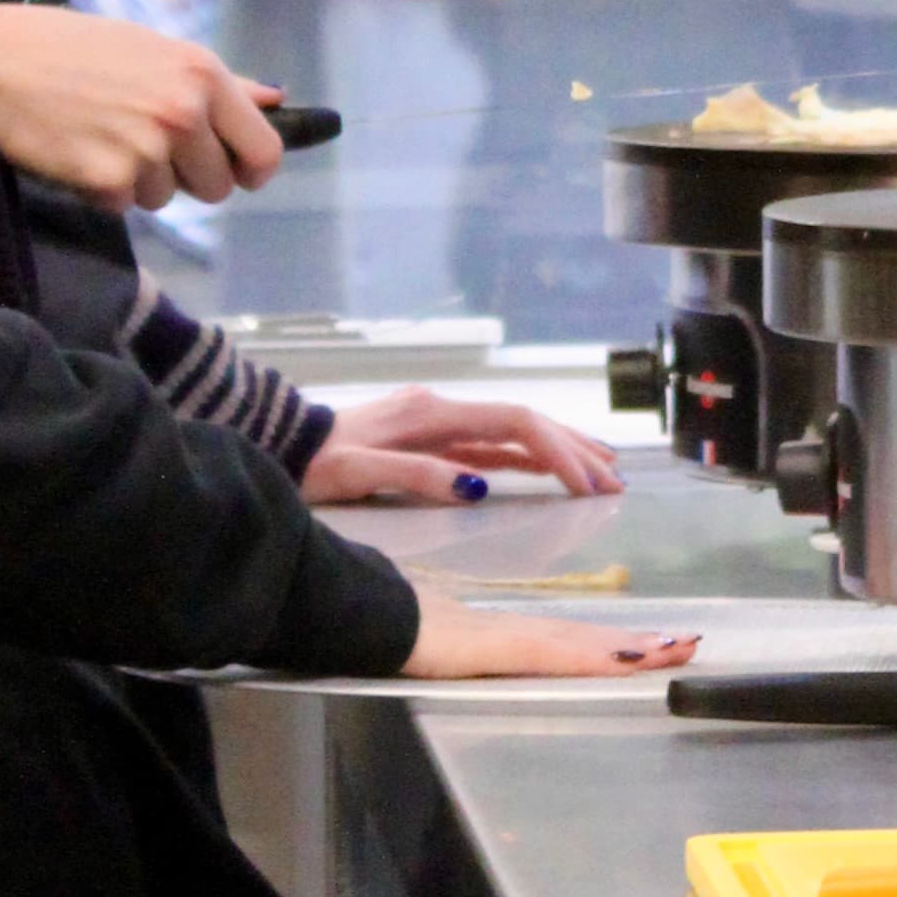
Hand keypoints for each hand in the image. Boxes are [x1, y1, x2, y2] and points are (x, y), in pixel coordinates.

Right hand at [0, 4, 286, 208]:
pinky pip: (124, 205)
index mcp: (201, 73)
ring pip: (166, 198)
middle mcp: (183, 111)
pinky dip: (101, 189)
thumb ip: (219, 81)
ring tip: (99, 133)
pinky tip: (76, 149)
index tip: (233, 170)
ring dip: (138, 179)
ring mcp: (147, 148)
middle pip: (217, 186)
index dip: (249, 168)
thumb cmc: (68, 47)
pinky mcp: (108, 180)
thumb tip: (277, 98)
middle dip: (186, 176)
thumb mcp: (150, 47)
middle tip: (141, 141)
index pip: (264, 150)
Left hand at [301, 390, 625, 508]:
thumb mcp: (360, 473)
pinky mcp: (433, 439)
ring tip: (601, 473)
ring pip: (515, 433)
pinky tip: (552, 472)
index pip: (516, 425)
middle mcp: (443, 410)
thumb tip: (477, 485)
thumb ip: (418, 476)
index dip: (559, 453)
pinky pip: (493, 446)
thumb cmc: (314, 462)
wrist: (282, 444)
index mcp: (433, 413)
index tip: (588, 484)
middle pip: (526, 424)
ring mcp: (440, 422)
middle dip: (574, 451)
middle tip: (614, 483)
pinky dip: (529, 459)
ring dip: (560, 451)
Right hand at [403, 589, 696, 680]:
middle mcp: (517, 633)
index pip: (571, 641)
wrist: (364, 608)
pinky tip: (621, 659)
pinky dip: (592, 658)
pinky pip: (555, 656)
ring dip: (630, 649)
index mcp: (506, 634)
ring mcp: (510, 639)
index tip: (657, 645)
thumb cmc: (392, 624)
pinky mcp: (498, 648)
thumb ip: (461, 643)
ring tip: (675, 650)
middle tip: (688, 646)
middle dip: (640, 646)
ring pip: (583, 646)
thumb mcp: (437, 643)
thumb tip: (470, 644)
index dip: (614, 643)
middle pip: (588, 641)